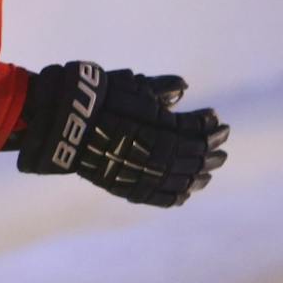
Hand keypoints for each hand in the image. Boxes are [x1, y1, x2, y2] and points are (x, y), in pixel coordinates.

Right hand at [14, 63, 227, 206]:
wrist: (60, 123)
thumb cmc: (95, 98)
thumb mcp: (129, 86)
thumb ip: (158, 87)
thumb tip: (183, 88)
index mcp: (159, 125)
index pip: (195, 129)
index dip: (209, 125)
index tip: (217, 119)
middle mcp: (154, 152)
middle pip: (192, 156)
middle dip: (209, 152)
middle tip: (222, 150)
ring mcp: (140, 172)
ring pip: (179, 179)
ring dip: (196, 176)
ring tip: (207, 174)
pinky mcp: (124, 185)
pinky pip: (157, 196)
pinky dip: (174, 196)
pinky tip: (184, 194)